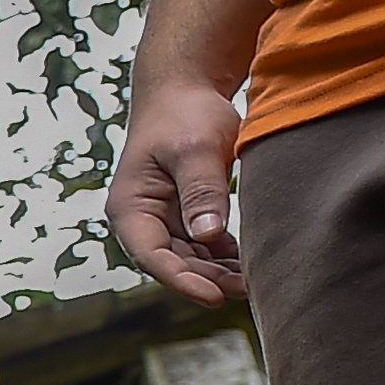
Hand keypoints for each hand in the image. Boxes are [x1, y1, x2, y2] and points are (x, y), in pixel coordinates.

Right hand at [107, 69, 250, 304]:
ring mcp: (162, 218)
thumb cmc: (183, 114)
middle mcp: (141, 219)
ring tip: (255, 281)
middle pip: (172, 262)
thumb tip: (209, 236)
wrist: (185, 88)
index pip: (152, 255)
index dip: (181, 280)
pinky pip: (202, 245)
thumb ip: (202, 192)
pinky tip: (249, 263)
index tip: (215, 296)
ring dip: (217, 272)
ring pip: (189, 258)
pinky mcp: (184, 213)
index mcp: (129, 206)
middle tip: (249, 289)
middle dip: (207, 279)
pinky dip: (224, 256)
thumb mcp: (195, 150)